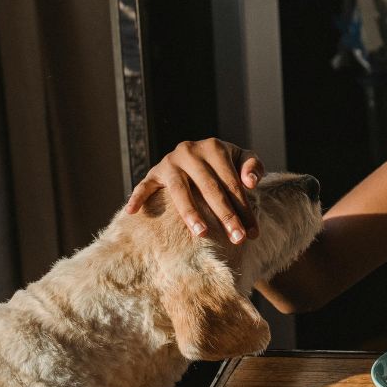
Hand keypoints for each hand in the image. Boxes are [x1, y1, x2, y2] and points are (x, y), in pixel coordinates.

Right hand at [123, 138, 262, 243]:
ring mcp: (170, 162)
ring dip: (191, 213)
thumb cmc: (225, 163)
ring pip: (180, 190)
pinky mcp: (154, 173)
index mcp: (214, 147)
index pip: (232, 183)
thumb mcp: (242, 159)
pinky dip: (137, 197)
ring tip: (202, 233)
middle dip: (226, 216)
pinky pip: (144, 186)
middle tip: (237, 239)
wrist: (198, 154)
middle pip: (210, 188)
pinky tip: (133, 212)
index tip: (252, 233)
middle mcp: (190, 151)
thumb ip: (253, 166)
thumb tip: (251, 182)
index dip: (244, 208)